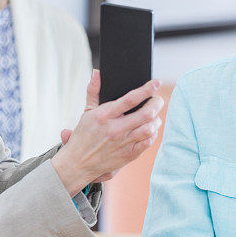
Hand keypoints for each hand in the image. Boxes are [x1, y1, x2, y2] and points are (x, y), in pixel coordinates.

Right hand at [51, 70, 163, 194]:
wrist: (77, 164)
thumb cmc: (83, 136)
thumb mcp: (86, 112)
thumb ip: (93, 90)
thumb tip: (97, 72)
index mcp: (104, 116)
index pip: (130, 99)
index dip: (146, 90)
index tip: (156, 83)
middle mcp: (115, 129)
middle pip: (146, 114)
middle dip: (157, 103)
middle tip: (157, 100)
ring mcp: (123, 143)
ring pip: (150, 128)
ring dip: (156, 119)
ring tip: (154, 115)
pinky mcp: (128, 155)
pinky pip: (148, 142)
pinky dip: (153, 134)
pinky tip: (150, 129)